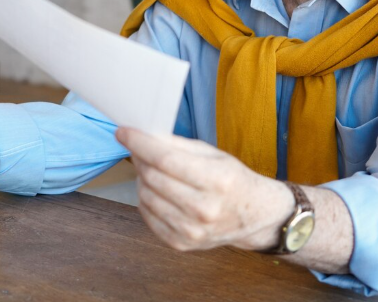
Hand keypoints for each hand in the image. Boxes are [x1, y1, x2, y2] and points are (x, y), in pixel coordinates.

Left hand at [115, 127, 292, 251]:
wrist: (254, 216)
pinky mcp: (181, 244)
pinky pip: (147, 215)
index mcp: (217, 181)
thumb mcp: (213, 154)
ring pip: (146, 196)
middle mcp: (204, 209)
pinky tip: (156, 191)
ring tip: (152, 171)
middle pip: (153, 177)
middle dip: (139, 158)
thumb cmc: (232, 180)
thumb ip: (178, 145)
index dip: (139, 143)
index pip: (165, 159)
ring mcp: (192, 231)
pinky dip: (146, 199)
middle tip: (138, 149)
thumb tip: (144, 135)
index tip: (123, 132)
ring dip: (141, 179)